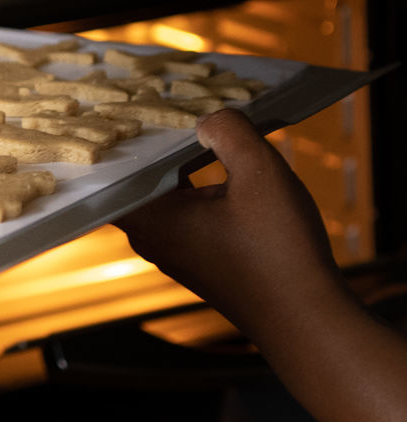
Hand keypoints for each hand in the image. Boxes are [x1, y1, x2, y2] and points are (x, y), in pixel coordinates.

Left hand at [117, 108, 340, 333]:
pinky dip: (200, 184)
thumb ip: (229, 133)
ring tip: (202, 124)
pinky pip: (187, 210)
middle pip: (141, 176)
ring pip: (167, 193)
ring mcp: (176, 251)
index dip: (120, 134)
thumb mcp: (260, 173)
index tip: (132, 103)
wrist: (308, 319)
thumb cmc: (279, 250)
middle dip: (157, 141)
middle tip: (169, 101)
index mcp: (150, 218)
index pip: (113, 170)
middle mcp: (152, 238)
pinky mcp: (201, 258)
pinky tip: (225, 163)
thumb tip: (207, 119)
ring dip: (183, 161)